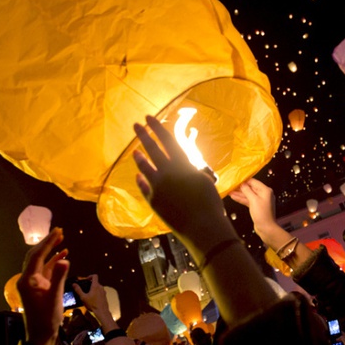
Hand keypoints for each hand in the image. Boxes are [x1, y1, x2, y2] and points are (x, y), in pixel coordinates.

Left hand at [16, 227, 68, 344]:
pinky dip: (54, 261)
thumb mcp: (55, 298)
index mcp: (27, 280)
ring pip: (41, 261)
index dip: (48, 243)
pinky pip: (46, 270)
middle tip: (59, 230)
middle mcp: (27, 279)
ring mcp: (33, 283)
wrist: (41, 335)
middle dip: (47, 243)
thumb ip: (59, 277)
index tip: (58, 232)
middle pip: (36, 255)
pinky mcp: (39, 287)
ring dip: (51, 250)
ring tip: (61, 238)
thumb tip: (64, 258)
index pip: (37, 256)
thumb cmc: (47, 318)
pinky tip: (63, 255)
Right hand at [74, 274, 118, 331]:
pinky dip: (96, 293)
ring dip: (93, 289)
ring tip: (88, 294)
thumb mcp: (83, 297)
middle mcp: (101, 287)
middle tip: (84, 289)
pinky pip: (100, 292)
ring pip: (98, 287)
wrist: (102, 311)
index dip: (90, 276)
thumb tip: (74, 284)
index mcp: (96, 286)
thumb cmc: (92, 304)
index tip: (86, 280)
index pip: (95, 276)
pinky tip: (92, 299)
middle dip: (90, 284)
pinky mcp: (105, 296)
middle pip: (96, 282)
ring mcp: (104, 292)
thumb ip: (78, 290)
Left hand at [132, 115, 231, 247]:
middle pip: (152, 149)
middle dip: (143, 135)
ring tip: (135, 152)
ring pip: (144, 167)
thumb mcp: (205, 180)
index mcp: (182, 164)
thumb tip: (187, 165)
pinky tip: (138, 176)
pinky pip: (144, 187)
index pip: (167, 140)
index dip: (157, 127)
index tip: (148, 117)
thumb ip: (192, 170)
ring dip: (139, 157)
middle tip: (136, 125)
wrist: (201, 227)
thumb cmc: (210, 203)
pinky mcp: (153, 201)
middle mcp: (167, 172)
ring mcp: (157, 187)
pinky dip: (141, 179)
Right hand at [229, 178, 277, 242]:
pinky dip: (241, 199)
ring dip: (239, 193)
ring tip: (230, 191)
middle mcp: (263, 194)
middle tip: (231, 185)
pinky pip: (248, 200)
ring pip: (248, 194)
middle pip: (250, 188)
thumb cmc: (262, 214)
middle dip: (240, 187)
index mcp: (265, 190)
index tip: (236, 179)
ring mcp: (259, 200)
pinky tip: (234, 197)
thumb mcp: (253, 200)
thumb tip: (242, 184)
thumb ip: (247, 191)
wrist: (266, 228)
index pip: (253, 182)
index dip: (244, 180)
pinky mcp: (256, 206)